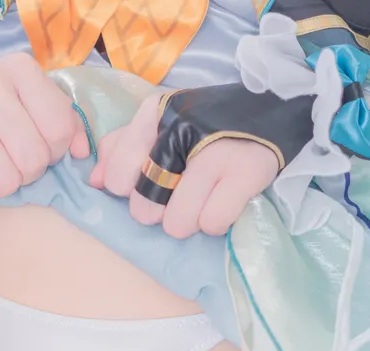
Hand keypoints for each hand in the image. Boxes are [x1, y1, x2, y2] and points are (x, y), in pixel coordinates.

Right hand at [0, 53, 90, 201]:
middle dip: (27, 172)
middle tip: (11, 161)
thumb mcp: (25, 102)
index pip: (59, 128)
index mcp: (19, 69)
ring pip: (4, 178)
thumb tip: (82, 153)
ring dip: (1, 185)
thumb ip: (62, 122)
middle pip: (33, 158)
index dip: (53, 151)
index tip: (35, 145)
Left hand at [89, 94, 279, 238]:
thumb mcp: (160, 125)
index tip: (151, 183)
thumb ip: (122, 149)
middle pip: (143, 210)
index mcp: (152, 115)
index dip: (131, 191)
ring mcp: (213, 153)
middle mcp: (179, 131)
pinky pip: (211, 223)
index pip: (117, 178)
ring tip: (207, 197)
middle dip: (161, 212)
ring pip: (177, 225)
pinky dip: (217, 221)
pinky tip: (225, 201)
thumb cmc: (206, 125)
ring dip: (191, 220)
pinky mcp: (245, 173)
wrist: (274, 108)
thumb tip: (95, 181)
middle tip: (183, 194)